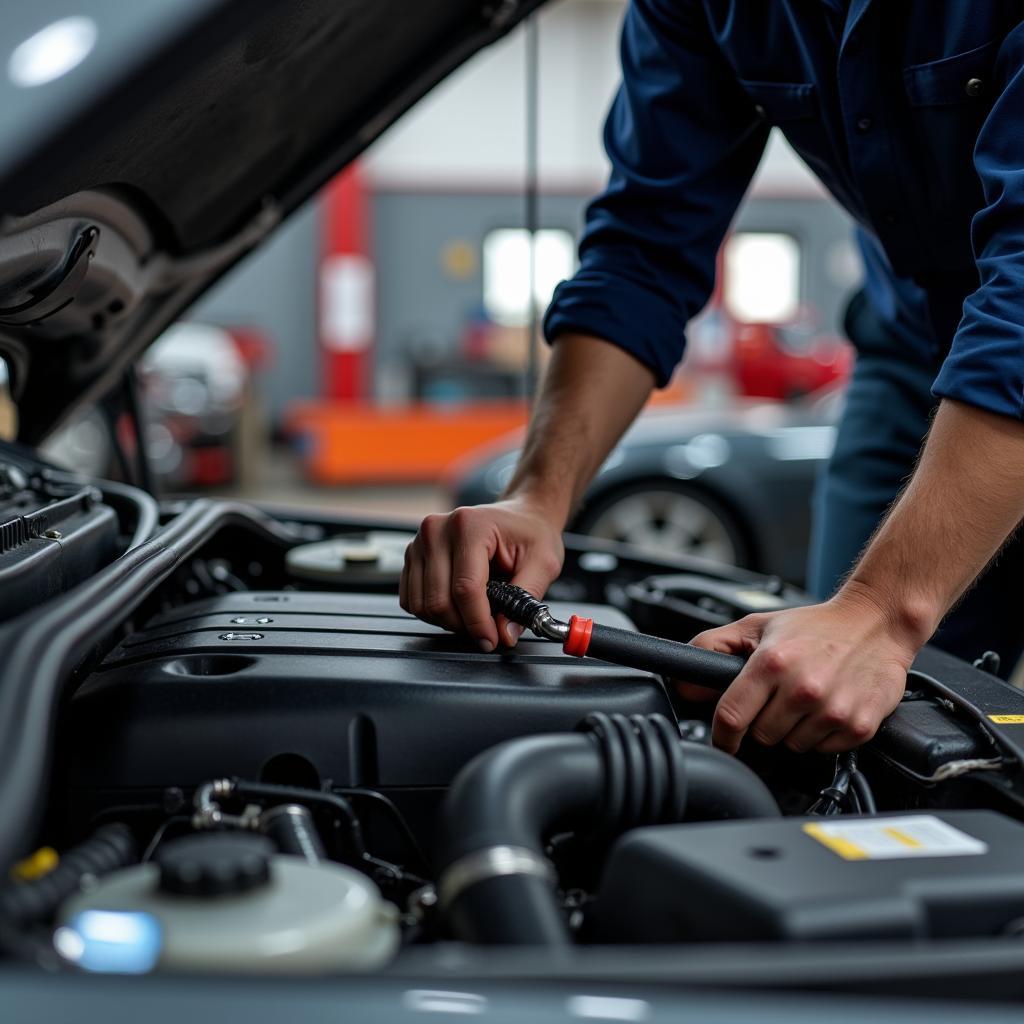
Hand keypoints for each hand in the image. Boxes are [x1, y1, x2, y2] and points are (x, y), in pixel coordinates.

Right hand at [400, 498, 564, 651]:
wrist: (520, 515)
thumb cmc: (530, 534)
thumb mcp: (543, 563)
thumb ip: (525, 598)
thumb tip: (505, 633)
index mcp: (469, 525)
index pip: (465, 588)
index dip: (478, 622)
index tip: (492, 640)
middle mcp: (437, 530)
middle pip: (438, 600)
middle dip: (464, 625)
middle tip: (487, 630)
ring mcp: (420, 542)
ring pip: (422, 604)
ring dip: (448, 621)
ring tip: (474, 616)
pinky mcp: (412, 556)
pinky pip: (411, 599)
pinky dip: (433, 613)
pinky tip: (457, 606)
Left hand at [687, 584, 918, 753]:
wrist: (877, 622)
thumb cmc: (815, 626)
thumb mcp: (757, 626)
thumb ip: (713, 649)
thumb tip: (686, 682)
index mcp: (772, 663)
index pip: (731, 716)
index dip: (722, 735)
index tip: (724, 739)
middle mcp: (803, 687)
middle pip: (762, 736)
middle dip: (763, 723)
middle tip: (778, 700)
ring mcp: (832, 710)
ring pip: (793, 746)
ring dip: (793, 730)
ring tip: (806, 700)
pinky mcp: (859, 726)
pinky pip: (824, 750)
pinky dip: (822, 736)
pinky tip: (827, 708)